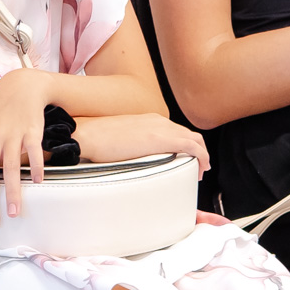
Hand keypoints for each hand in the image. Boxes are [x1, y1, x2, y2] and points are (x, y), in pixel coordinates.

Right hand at [71, 113, 210, 174]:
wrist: (87, 135)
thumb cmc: (95, 139)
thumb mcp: (120, 140)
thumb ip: (132, 146)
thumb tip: (131, 158)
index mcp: (148, 120)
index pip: (175, 130)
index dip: (187, 144)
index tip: (187, 158)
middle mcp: (158, 120)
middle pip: (189, 134)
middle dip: (199, 150)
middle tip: (199, 166)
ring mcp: (161, 128)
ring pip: (194, 138)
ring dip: (201, 154)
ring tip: (201, 169)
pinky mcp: (161, 139)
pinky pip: (192, 146)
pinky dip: (201, 156)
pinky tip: (201, 167)